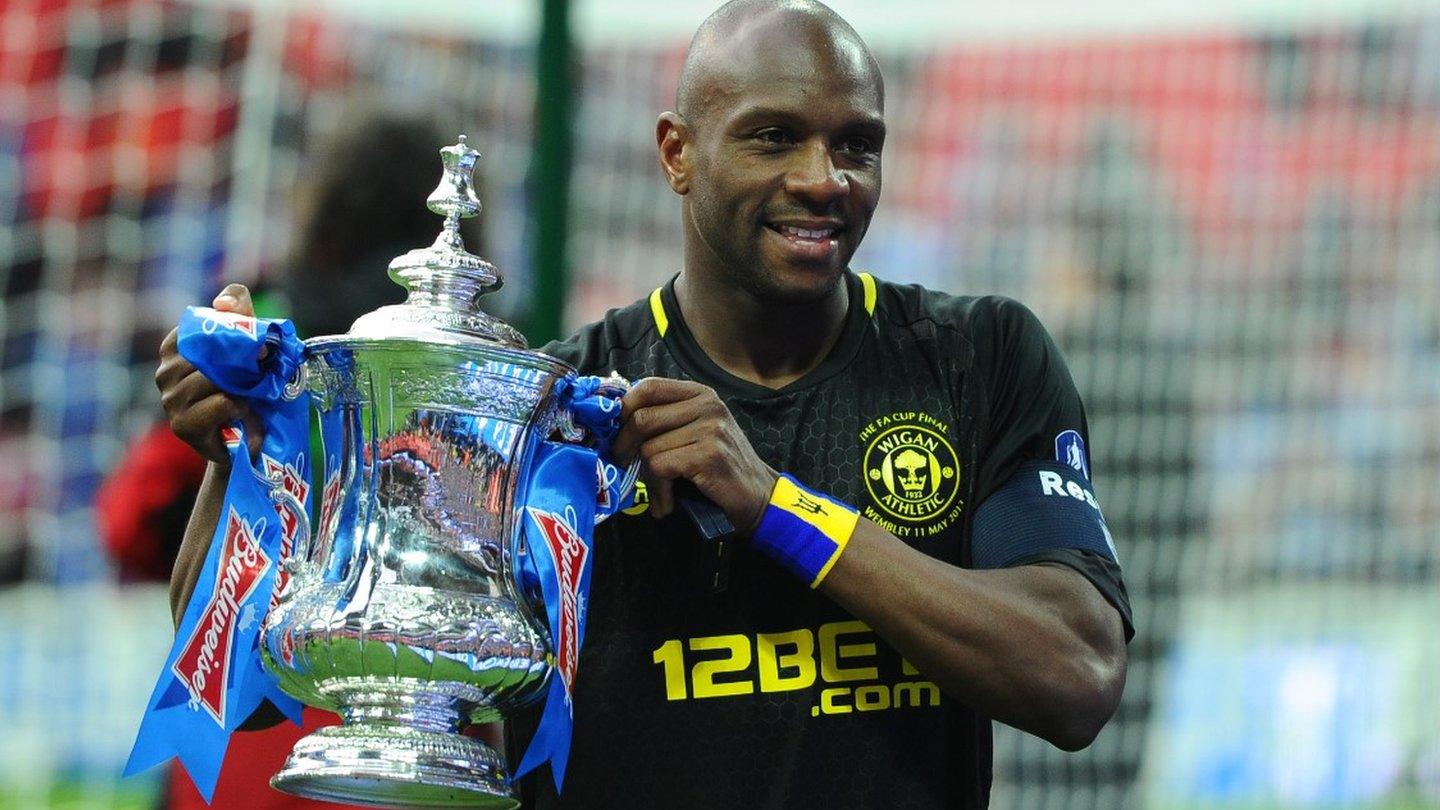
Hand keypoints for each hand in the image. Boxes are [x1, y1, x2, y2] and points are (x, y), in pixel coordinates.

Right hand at [155, 283, 262, 463]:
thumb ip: (239, 312)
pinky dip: (240, 405)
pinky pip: (221, 402)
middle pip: (206, 353)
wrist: (250, 439)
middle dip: (240, 361)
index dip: (230, 332)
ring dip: (241, 386)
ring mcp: (170, 400)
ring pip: (213, 378)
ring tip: (249, 396)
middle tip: (259, 372)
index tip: (254, 345)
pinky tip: (242, 413)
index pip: (197, 325)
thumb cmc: (249, 388)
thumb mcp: (248, 345)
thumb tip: (222, 301)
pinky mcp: (182, 425)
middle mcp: (165, 372)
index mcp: (175, 348)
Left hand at [611, 378, 777, 533]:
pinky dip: (657, 489)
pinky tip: (666, 502)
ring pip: (648, 448)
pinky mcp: (708, 455)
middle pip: (642, 418)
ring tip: (658, 492)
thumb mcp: (696, 431)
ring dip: (646, 477)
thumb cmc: (720, 466)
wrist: (758, 495)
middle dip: (624, 447)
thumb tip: (616, 420)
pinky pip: (660, 467)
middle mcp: (707, 405)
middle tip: (625, 467)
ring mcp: (710, 428)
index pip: (648, 386)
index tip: (616, 433)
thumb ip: (666, 419)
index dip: (624, 409)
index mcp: (700, 393)